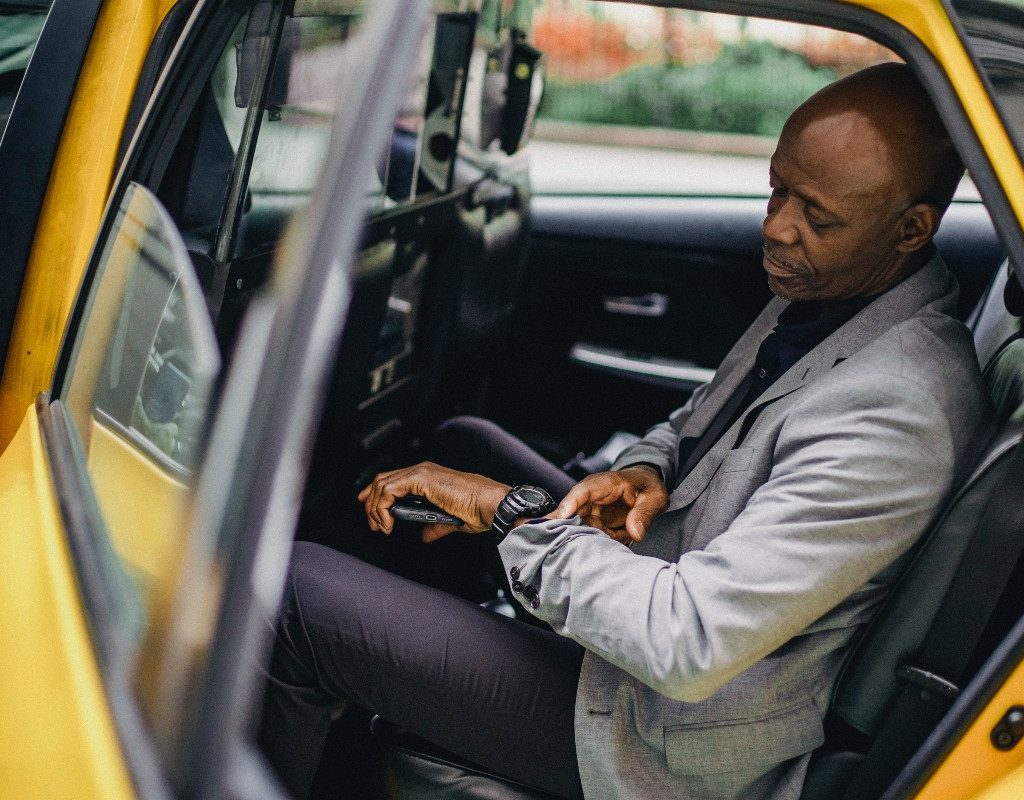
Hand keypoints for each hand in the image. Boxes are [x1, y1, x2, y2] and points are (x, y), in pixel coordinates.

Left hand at [358, 462, 508, 541]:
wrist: (489, 504)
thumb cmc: (478, 509)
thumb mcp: (449, 520)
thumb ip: (434, 526)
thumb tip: (424, 536)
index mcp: (429, 477)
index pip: (393, 479)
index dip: (376, 494)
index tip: (372, 512)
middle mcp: (422, 471)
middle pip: (383, 480)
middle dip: (371, 504)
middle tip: (374, 525)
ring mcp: (420, 472)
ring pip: (382, 484)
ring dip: (375, 508)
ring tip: (381, 527)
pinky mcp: (421, 478)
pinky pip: (390, 490)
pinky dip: (383, 508)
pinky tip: (388, 523)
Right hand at [552, 466, 667, 544]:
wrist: (644, 485)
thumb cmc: (647, 486)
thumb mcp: (655, 498)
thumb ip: (645, 514)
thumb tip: (636, 533)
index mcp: (605, 483)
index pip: (583, 491)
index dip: (570, 504)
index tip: (560, 518)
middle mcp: (591, 496)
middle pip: (571, 512)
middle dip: (567, 527)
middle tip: (573, 541)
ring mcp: (589, 510)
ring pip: (579, 528)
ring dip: (592, 538)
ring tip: (614, 539)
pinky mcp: (591, 522)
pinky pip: (590, 536)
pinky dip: (602, 541)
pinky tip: (617, 539)